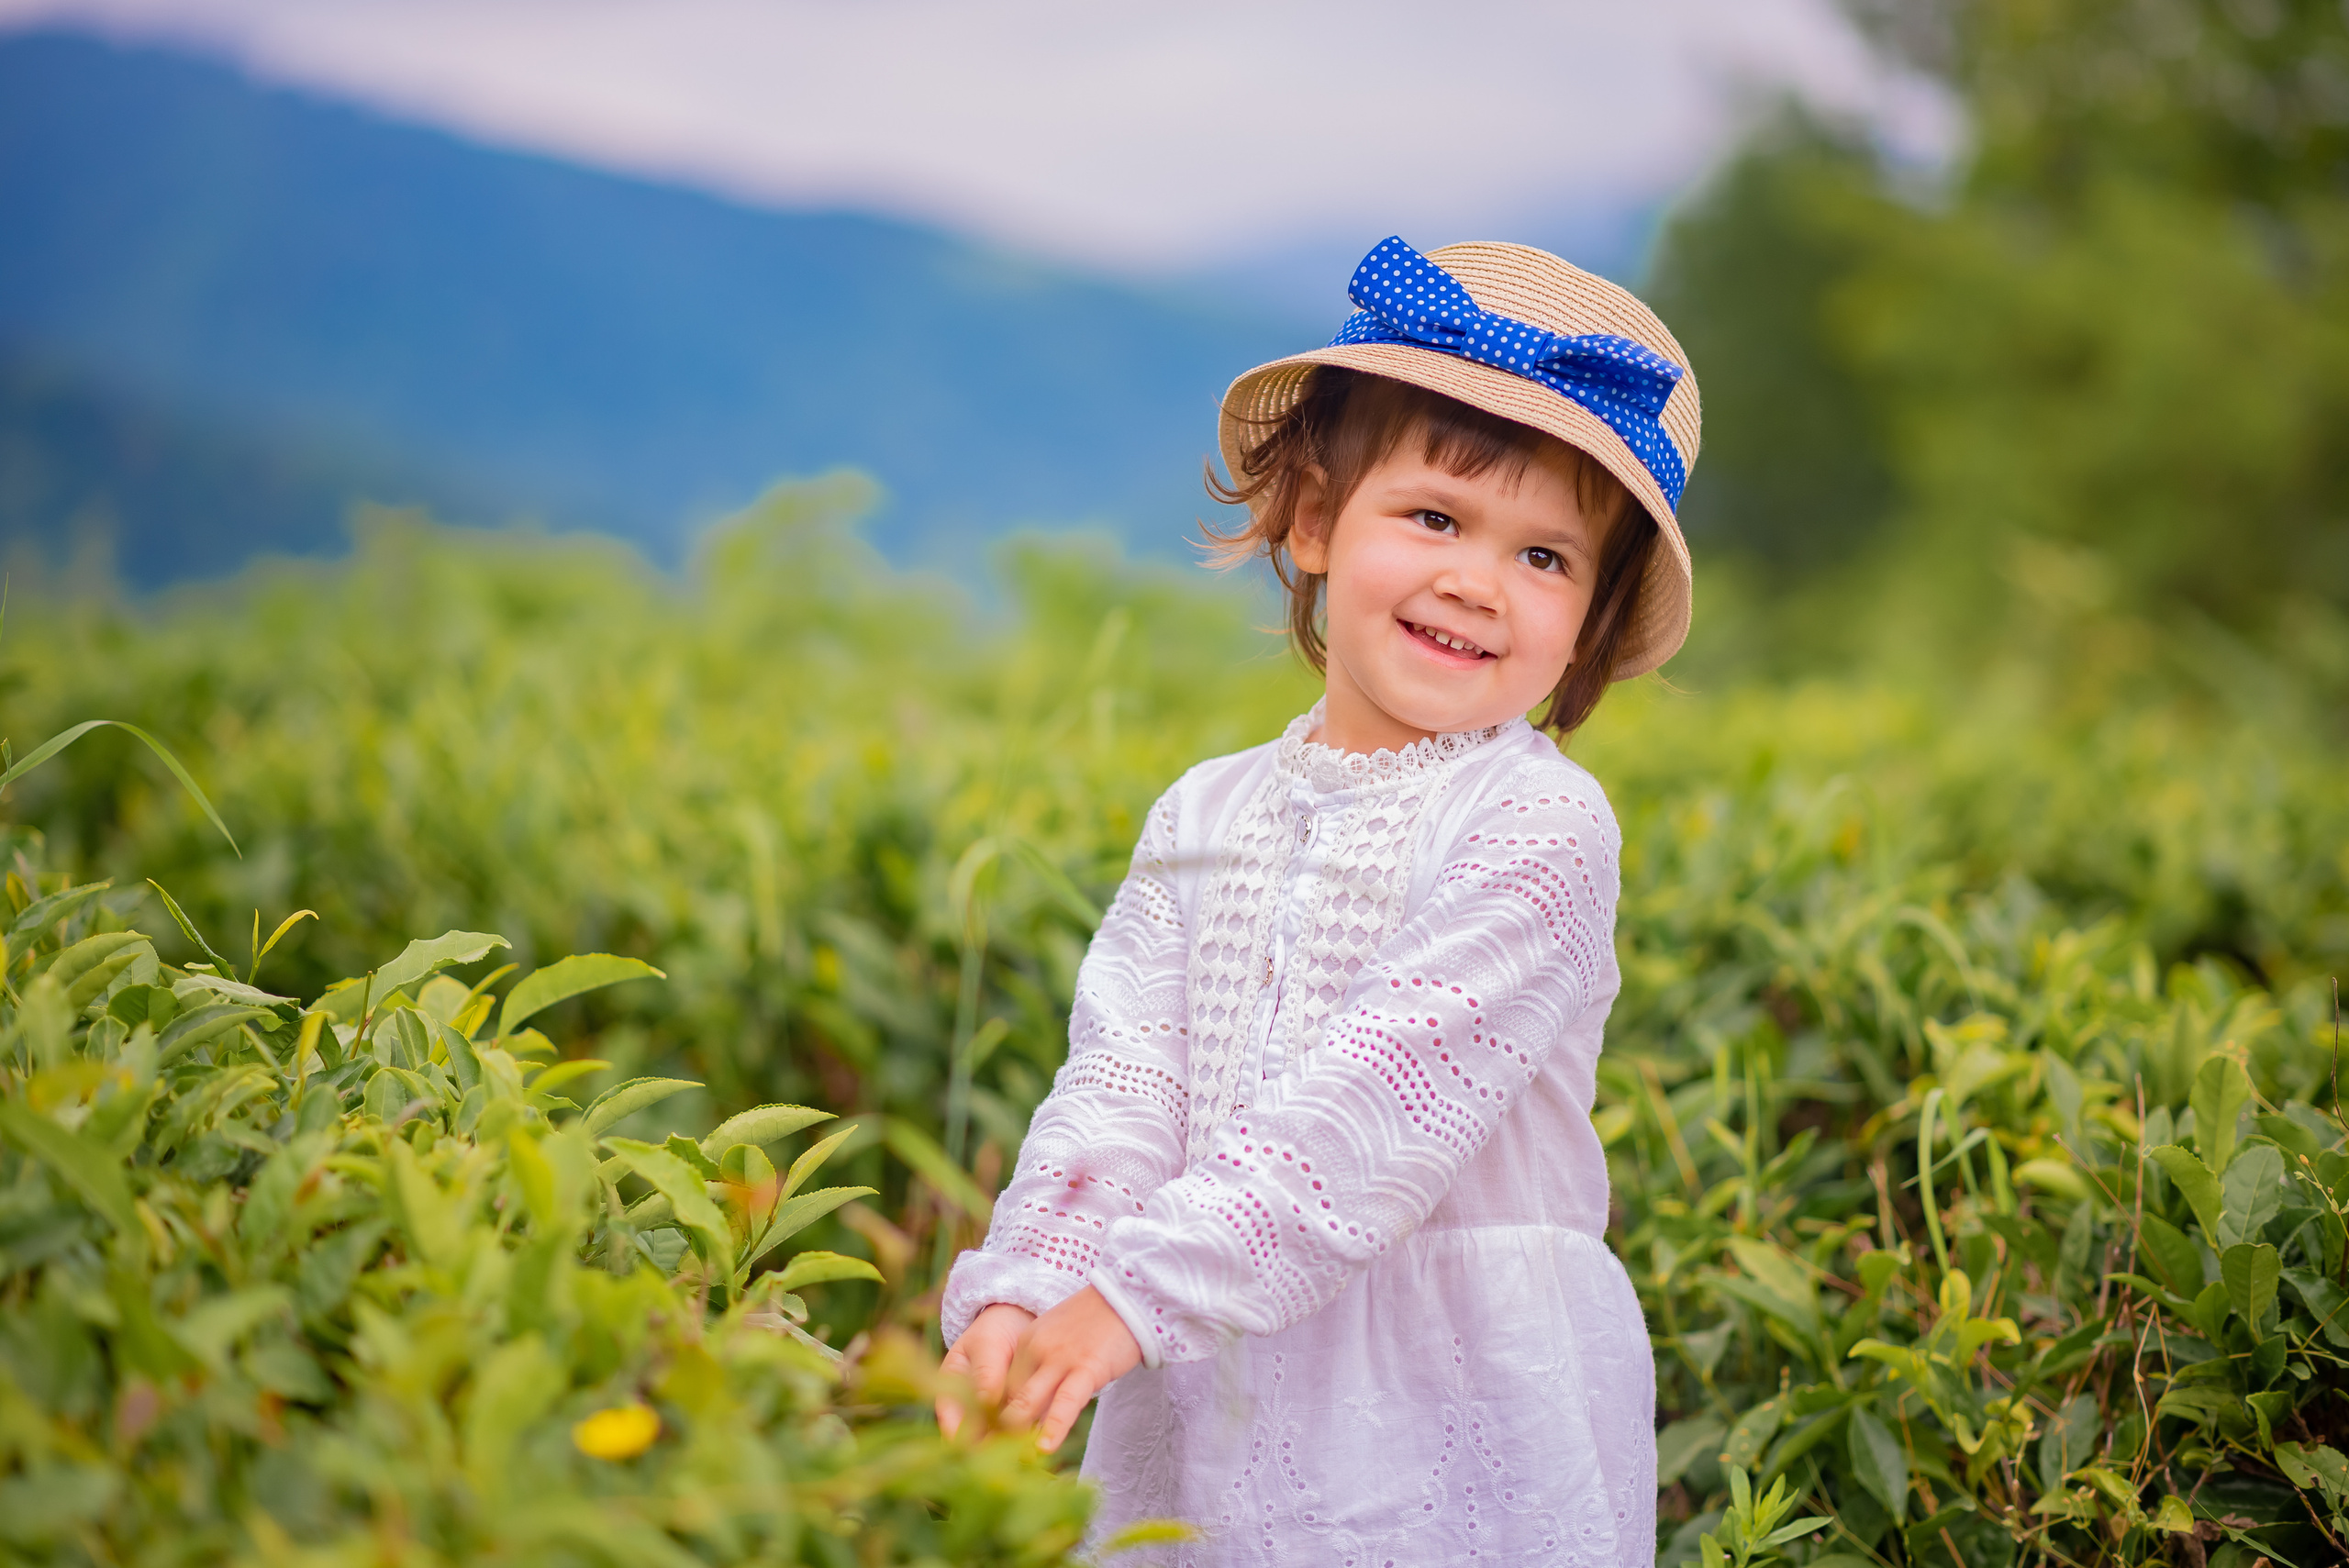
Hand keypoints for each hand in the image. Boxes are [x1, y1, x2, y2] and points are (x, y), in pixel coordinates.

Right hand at [936, 1302, 1033, 1438]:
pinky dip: (1029, 1437)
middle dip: (988, 1448)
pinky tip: (1040, 1439)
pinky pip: (1021, 1431)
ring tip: (1025, 1451)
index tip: (974, 1446)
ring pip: (998, 1439)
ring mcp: (992, 1417)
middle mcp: (969, 1410)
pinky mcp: (1017, 1416)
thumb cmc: (994, 1330)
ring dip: (1010, 1447)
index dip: (960, 1436)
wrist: (1019, 1322)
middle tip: (1005, 1454)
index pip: (950, 1420)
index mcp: (951, 1392)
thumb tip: (983, 1400)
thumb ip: (985, 1371)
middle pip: (974, 1437)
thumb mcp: (986, 1344)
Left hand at [1001, 1286, 1142, 1452]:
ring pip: (1026, 1403)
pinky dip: (1052, 1428)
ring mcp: (1059, 1359)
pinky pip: (1064, 1404)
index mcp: (1026, 1344)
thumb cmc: (1097, 1323)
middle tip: (994, 1462)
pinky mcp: (1086, 1368)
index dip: (994, 1421)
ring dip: (1017, 1435)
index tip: (991, 1445)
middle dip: (998, 1433)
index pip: (1001, 1389)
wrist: (1128, 1297)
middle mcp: (1035, 1351)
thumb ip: (1044, 1368)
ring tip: (1014, 1463)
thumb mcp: (1059, 1339)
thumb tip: (1034, 1409)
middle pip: (1007, 1399)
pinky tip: (1046, 1448)